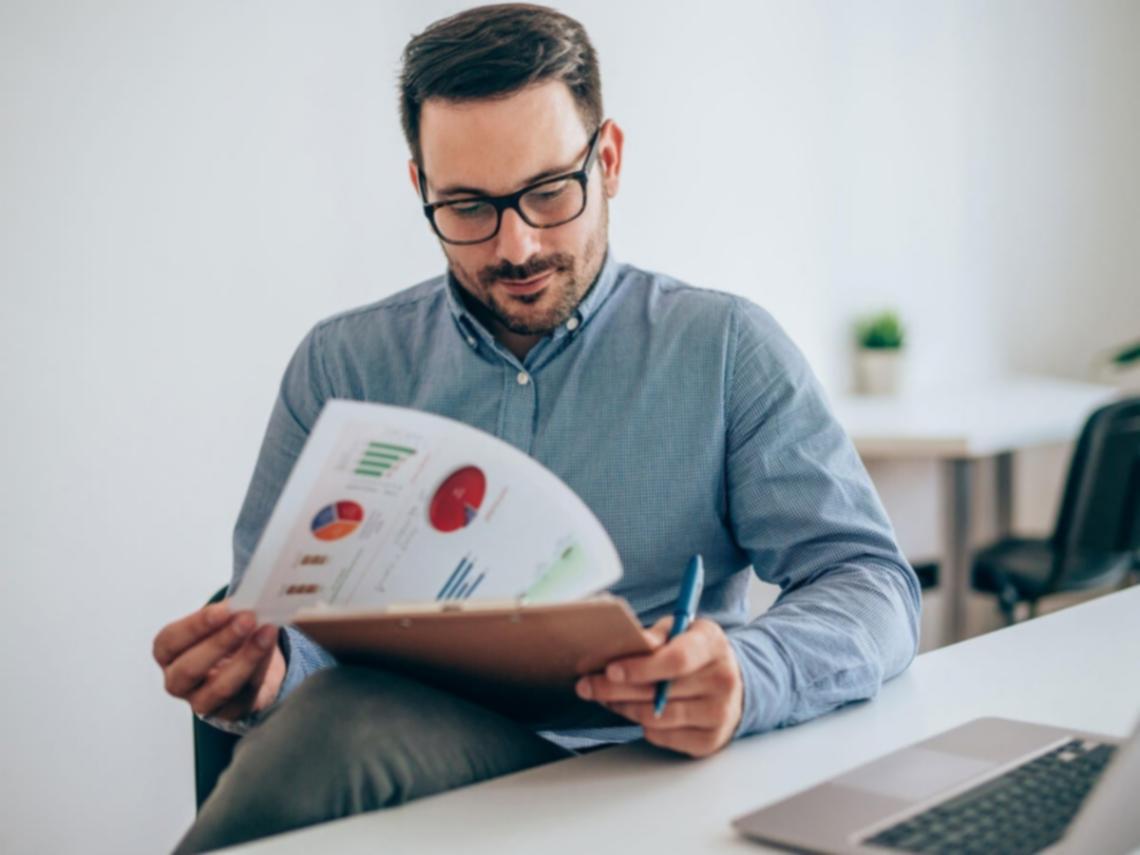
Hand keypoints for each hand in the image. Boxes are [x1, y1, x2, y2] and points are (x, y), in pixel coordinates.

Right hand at [152, 599, 284, 721]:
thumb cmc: (226, 637)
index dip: (196, 625)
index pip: (171, 641)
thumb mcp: (221, 621)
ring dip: (247, 657)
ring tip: (267, 632)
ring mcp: (202, 702)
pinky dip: (261, 670)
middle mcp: (177, 682)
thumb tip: (250, 597)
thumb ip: (229, 611)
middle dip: (221, 642)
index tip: (224, 609)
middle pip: (191, 668)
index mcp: (167, 654)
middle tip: (248, 618)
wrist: (247, 663)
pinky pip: (246, 695)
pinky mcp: (230, 713)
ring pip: (220, 687)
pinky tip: (270, 649)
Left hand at [575, 617, 743, 757]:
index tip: (610, 670)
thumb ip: (656, 635)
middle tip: (586, 685)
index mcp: (713, 644)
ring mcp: (719, 714)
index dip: (640, 667)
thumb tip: (633, 640)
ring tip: (606, 697)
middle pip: (660, 692)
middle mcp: (722, 680)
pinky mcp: (710, 741)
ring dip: (624, 707)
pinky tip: (633, 710)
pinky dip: (642, 724)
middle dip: (616, 689)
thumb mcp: (679, 631)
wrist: (733, 684)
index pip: (676, 660)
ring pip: (657, 717)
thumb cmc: (695, 652)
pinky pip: (663, 736)